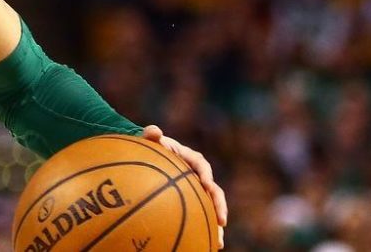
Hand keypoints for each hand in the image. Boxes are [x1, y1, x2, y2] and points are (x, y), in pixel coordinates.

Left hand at [142, 125, 227, 248]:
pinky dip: (203, 229)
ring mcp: (197, 189)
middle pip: (213, 192)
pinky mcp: (192, 201)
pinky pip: (199, 215)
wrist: (149, 156)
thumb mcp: (149, 140)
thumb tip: (154, 130)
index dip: (206, 176)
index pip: (202, 166)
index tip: (207, 186)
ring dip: (216, 226)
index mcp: (192, 159)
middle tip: (221, 222)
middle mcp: (199, 175)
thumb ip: (151, 135)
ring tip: (219, 244)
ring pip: (210, 208)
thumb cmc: (150, 147)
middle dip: (219, 207)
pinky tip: (203, 245)